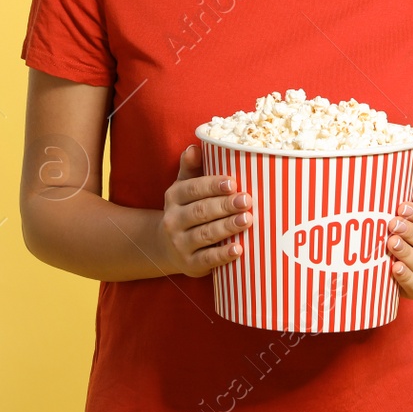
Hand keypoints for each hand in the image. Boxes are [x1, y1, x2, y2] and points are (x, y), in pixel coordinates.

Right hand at [157, 143, 252, 277]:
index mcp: (174, 197)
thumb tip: (195, 147)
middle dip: (224, 206)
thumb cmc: (185, 209)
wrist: (165, 246)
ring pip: (205, 234)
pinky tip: (238, 250)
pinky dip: (222, 255)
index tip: (233, 182)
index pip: (193, 189)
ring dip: (227, 227)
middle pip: (200, 211)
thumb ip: (191, 168)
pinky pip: (207, 259)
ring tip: (247, 220)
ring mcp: (180, 244)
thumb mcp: (184, 187)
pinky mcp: (190, 264)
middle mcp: (173, 220)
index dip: (212, 186)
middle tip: (247, 200)